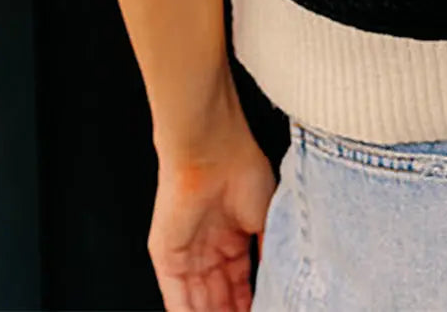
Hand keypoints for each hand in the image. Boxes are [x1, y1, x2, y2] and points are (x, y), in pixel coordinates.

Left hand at [148, 108, 277, 311]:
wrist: (213, 151)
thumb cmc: (244, 171)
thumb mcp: (268, 220)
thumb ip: (269, 254)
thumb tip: (280, 283)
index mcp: (233, 239)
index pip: (240, 286)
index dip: (254, 304)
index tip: (270, 310)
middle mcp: (209, 251)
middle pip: (220, 299)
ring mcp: (187, 256)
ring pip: (200, 304)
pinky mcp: (167, 259)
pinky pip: (177, 299)